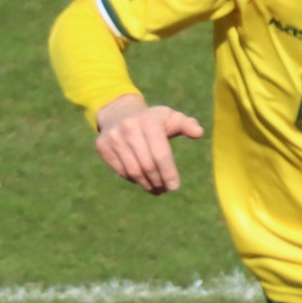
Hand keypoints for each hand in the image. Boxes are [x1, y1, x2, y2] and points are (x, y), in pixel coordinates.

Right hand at [91, 94, 205, 193]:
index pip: (161, 154)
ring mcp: (113, 137)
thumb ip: (187, 124)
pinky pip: (120, 170)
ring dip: (147, 184)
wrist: (118, 112)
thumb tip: (198, 132)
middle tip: (166, 190)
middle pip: (147, 165)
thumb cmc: (153, 119)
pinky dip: (133, 180)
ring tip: (156, 189)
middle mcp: (128, 127)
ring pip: (133, 171)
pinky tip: (142, 181)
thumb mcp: (171, 117)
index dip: (169, 173)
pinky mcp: (102, 146)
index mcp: (148, 120)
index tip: (175, 187)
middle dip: (159, 181)